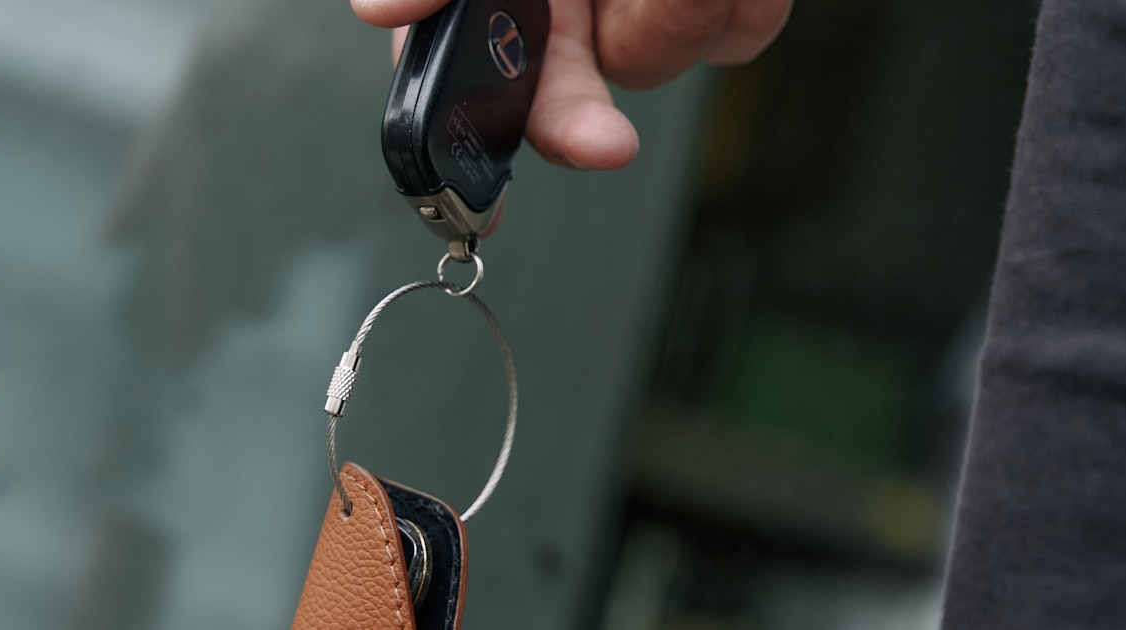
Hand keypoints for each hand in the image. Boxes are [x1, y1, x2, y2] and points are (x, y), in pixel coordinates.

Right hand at [352, 0, 791, 169]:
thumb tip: (382, 10)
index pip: (472, 86)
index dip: (470, 154)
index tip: (485, 216)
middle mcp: (571, 11)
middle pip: (571, 103)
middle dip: (580, 118)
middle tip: (600, 142)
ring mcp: (648, 8)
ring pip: (664, 58)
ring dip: (673, 7)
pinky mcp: (731, 2)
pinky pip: (744, 27)